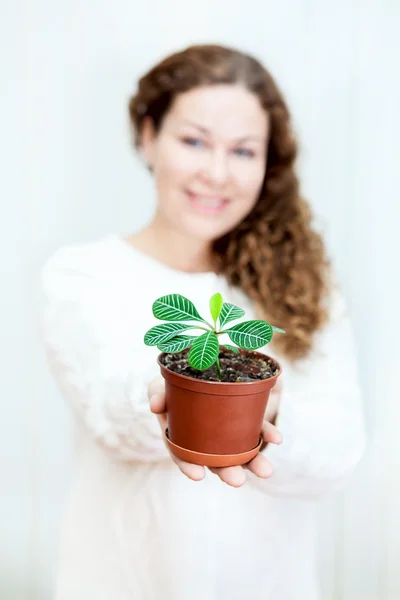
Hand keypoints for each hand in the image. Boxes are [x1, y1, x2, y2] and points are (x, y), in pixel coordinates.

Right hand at [148, 376, 282, 487]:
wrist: (200, 369)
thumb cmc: (175, 382)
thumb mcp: (161, 384)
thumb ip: (157, 392)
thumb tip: (155, 406)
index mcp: (181, 434)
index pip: (183, 455)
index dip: (188, 466)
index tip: (197, 476)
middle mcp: (204, 440)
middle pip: (215, 460)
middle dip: (227, 471)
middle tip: (237, 480)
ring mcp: (226, 433)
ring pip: (239, 452)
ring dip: (253, 462)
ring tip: (266, 471)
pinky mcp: (243, 421)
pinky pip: (257, 430)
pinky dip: (267, 434)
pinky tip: (277, 438)